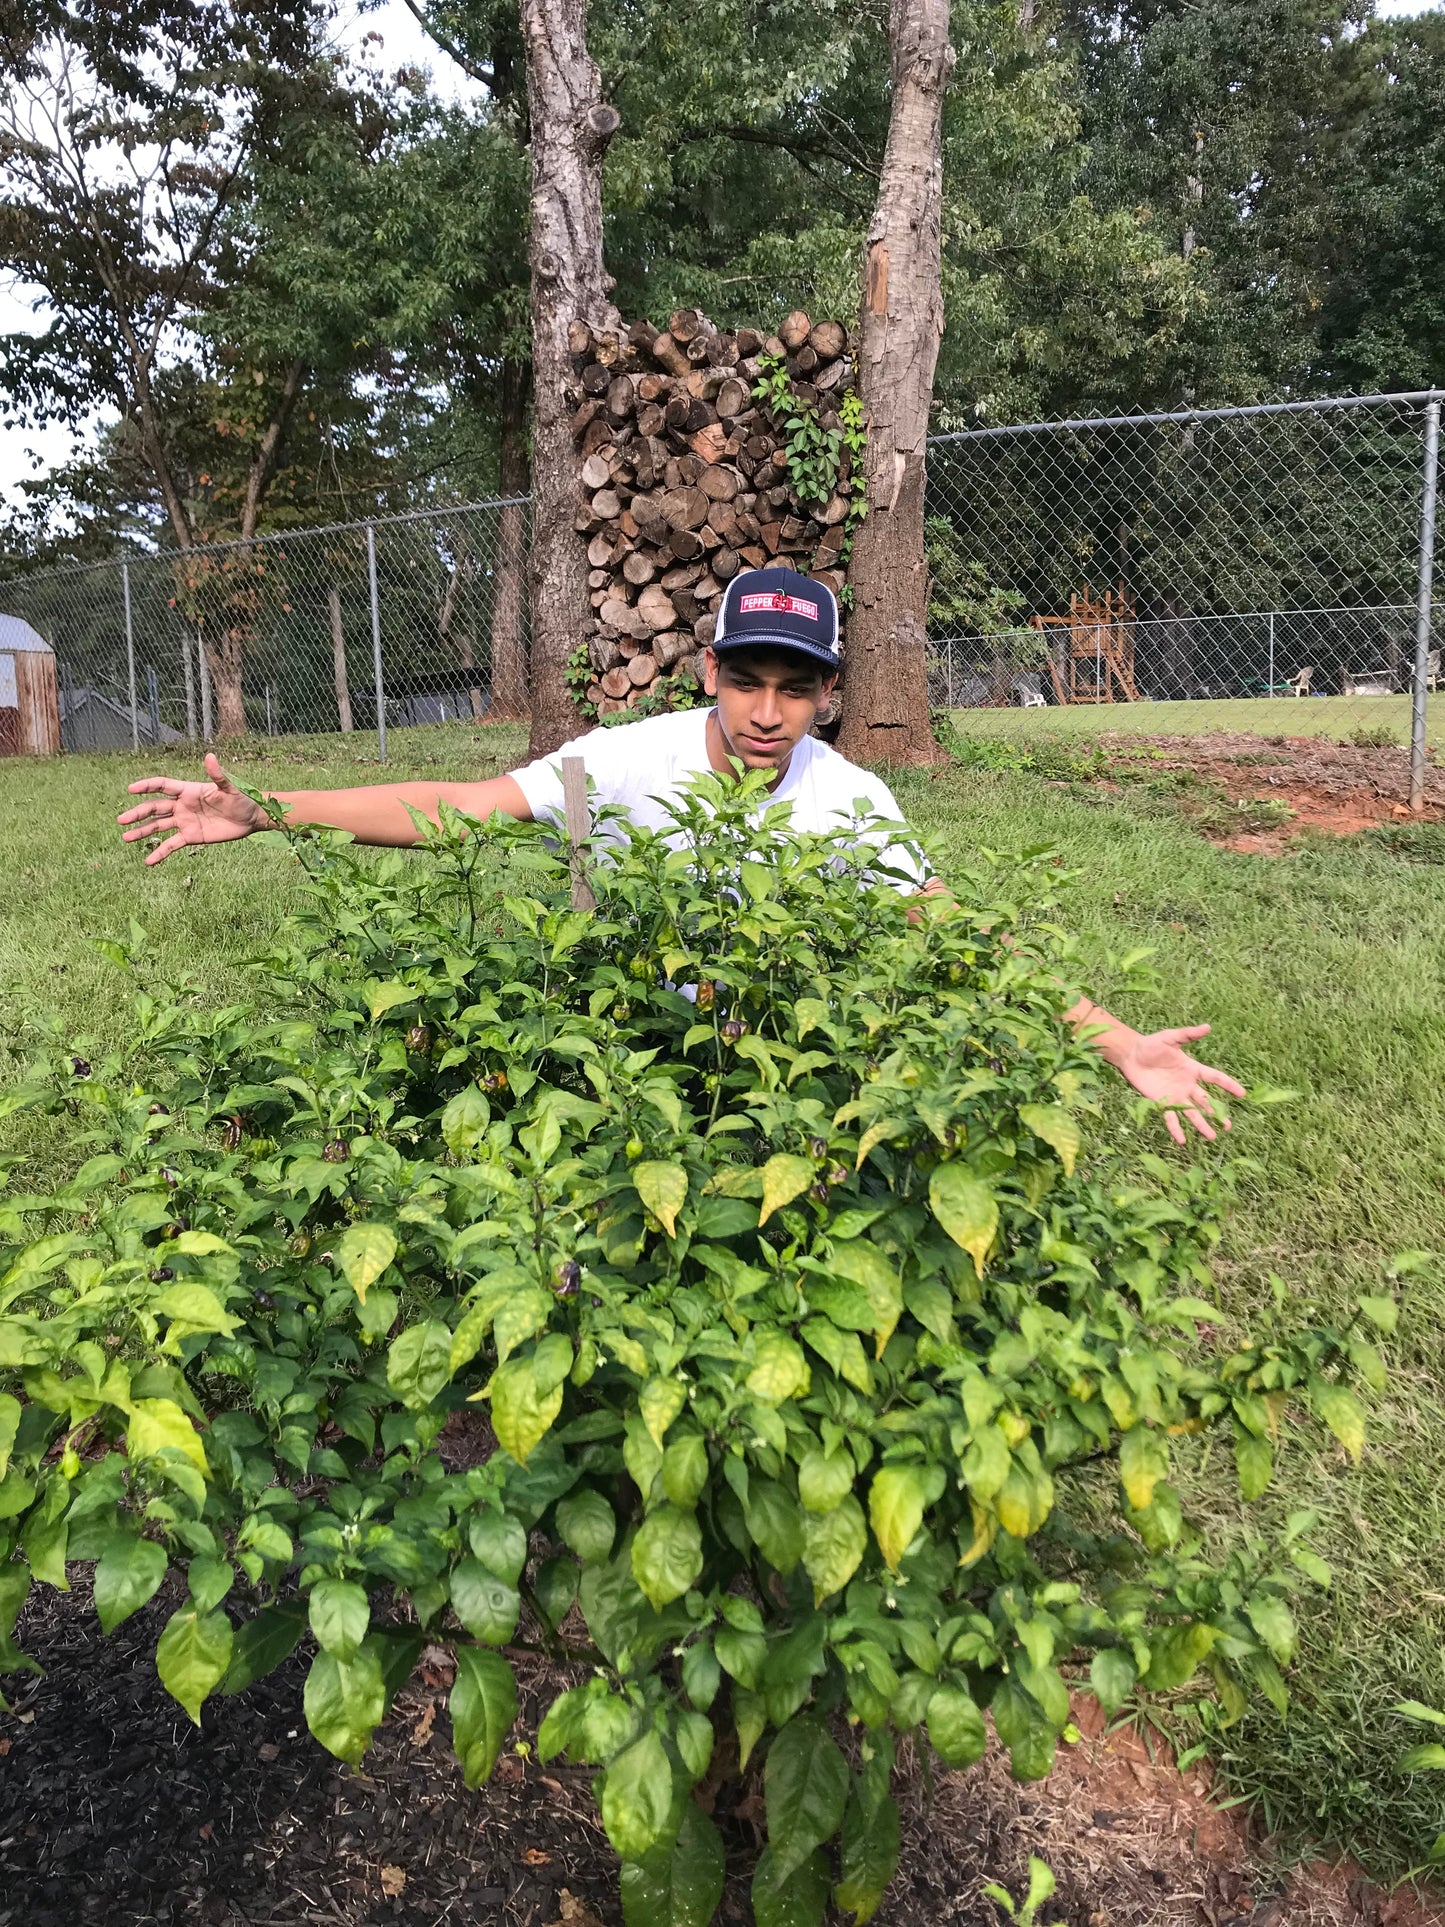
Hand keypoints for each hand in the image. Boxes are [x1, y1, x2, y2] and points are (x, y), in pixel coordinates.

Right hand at [117, 753, 264, 865]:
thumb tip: (210, 756)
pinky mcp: (190, 837)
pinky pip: (171, 845)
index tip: (131, 789)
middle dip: (138, 813)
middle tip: (121, 820)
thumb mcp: (229, 788)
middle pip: (155, 808)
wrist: (249, 819)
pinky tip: (148, 861)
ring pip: (158, 826)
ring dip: (142, 832)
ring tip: (126, 838)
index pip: (162, 786)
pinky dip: (160, 853)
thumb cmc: (240, 799)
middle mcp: (182, 806)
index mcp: (188, 791)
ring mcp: (184, 822)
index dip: (147, 786)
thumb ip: (217, 775)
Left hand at [1101, 1023, 1245, 1144]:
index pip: (1214, 1078)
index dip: (1228, 1085)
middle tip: (1228, 1126)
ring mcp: (1175, 1095)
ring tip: (1212, 1137)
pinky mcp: (1161, 1102)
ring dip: (1202, 1125)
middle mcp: (1187, 1085)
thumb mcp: (1170, 1038)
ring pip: (1192, 1113)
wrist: (1131, 1055)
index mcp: (1192, 1069)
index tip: (1242, 1094)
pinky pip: (1170, 1118)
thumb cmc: (1151, 1045)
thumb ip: (1188, 1034)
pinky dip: (1176, 1129)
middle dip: (1217, 1113)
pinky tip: (1182, 1141)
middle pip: (1206, 1101)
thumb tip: (1207, 1027)